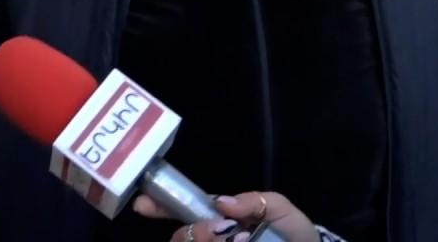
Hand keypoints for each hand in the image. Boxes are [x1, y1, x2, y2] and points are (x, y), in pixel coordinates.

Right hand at [135, 192, 321, 241]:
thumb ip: (253, 201)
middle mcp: (210, 238)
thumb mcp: (279, 209)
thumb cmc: (295, 233)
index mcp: (218, 219)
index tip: (143, 204)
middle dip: (197, 234)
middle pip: (181, 237)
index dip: (158, 206)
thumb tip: (221, 202)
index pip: (180, 211)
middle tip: (222, 232)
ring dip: (209, 241)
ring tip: (240, 241)